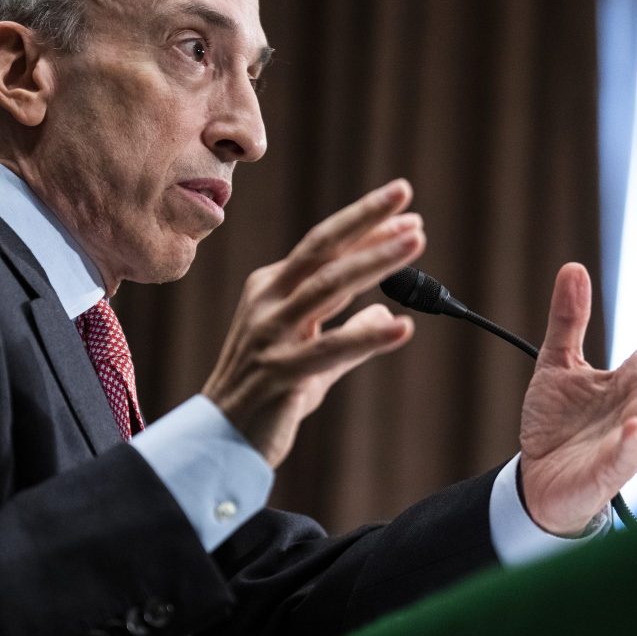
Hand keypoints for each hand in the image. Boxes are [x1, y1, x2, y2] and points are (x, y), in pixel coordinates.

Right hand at [203, 180, 425, 467]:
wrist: (221, 442)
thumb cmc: (267, 397)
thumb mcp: (313, 358)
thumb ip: (350, 333)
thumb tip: (385, 308)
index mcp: (271, 289)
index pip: (323, 247)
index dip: (364, 227)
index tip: (406, 213)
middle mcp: (268, 302)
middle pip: (322, 249)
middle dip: (365, 219)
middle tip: (404, 193)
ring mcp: (271, 335)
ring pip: (328, 286)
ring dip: (374, 260)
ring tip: (415, 242)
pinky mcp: (279, 372)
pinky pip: (330, 349)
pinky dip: (368, 335)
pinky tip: (403, 327)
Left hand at [519, 263, 636, 534]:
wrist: (535, 478)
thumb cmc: (557, 424)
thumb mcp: (556, 361)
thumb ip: (568, 319)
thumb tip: (574, 267)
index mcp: (636, 377)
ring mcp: (633, 437)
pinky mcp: (611, 469)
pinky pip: (631, 457)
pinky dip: (635, 443)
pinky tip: (635, 426)